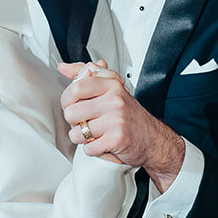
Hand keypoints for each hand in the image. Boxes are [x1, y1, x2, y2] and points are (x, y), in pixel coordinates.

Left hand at [60, 66, 184, 187]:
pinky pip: (88, 148)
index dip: (67, 99)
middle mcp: (114, 100)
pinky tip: (102, 143)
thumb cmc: (130, 115)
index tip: (71, 104)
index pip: (76, 87)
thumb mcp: (112, 89)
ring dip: (82, 138)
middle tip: (84, 122)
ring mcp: (116, 119)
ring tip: (93, 134)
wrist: (153, 139)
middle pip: (71, 112)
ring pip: (77, 133)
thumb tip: (64, 68)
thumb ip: (87, 76)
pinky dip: (92, 150)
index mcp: (111, 85)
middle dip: (73, 122)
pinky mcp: (117, 139)